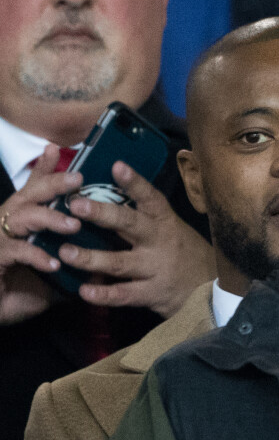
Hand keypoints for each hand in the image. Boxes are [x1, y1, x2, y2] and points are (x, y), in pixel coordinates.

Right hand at [0, 145, 81, 323]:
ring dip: (49, 218)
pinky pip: (16, 251)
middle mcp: (9, 223)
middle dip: (53, 184)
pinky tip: (55, 263)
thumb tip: (107, 263)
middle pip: (30, 194)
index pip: (34, 189)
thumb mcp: (56, 274)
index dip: (44, 169)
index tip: (56, 149)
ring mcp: (0, 238)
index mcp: (24, 220)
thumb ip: (76, 263)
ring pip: (22, 217)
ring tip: (73, 225)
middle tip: (77, 179)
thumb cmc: (22, 290)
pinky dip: (37, 256)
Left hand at [58, 161, 214, 318]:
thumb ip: (144, 218)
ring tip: (66, 252)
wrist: (211, 289)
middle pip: (130, 225)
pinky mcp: (153, 294)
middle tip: (76, 205)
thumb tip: (106, 199)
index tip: (117, 166)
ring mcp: (156, 268)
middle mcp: (159, 242)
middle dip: (102, 214)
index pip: (150, 198)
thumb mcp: (171, 229)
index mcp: (164, 222)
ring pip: (120, 262)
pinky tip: (84, 291)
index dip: (135, 182)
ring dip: (91, 258)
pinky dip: (103, 294)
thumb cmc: (185, 254)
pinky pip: (125, 294)